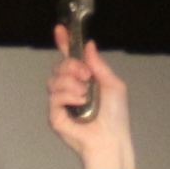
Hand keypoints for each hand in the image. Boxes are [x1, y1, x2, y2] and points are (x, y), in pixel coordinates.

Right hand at [46, 26, 135, 168]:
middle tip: (86, 76)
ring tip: (84, 93)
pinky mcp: (55, 115)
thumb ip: (99, 65)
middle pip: (60, 66)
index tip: (60, 29)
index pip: (69, 58)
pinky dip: (68, 96)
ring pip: (54, 79)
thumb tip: (89, 45)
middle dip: (72, 65)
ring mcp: (61, 102)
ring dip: (71, 82)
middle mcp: (70, 88)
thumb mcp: (113, 84)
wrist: (111, 139)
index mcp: (83, 80)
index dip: (64, 43)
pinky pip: (54, 97)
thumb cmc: (115, 116)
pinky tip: (80, 103)